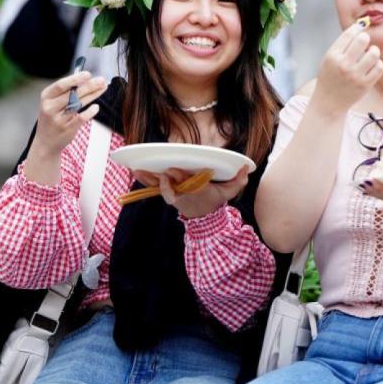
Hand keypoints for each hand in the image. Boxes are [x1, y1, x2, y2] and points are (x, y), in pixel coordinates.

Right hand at [29, 71, 107, 158]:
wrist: (45, 142)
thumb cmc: (52, 118)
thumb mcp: (52, 103)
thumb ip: (66, 92)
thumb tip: (85, 79)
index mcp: (46, 97)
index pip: (60, 85)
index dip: (75, 79)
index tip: (88, 74)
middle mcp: (50, 107)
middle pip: (72, 94)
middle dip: (89, 86)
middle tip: (101, 80)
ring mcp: (58, 119)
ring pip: (78, 104)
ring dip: (93, 95)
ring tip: (102, 88)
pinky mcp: (67, 129)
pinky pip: (81, 118)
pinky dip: (90, 111)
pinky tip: (96, 107)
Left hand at [134, 165, 249, 218]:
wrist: (203, 216)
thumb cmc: (215, 199)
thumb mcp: (229, 192)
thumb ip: (239, 180)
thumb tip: (246, 167)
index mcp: (200, 191)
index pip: (191, 186)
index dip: (182, 180)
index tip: (175, 172)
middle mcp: (185, 193)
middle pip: (174, 186)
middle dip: (168, 180)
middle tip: (164, 172)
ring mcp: (174, 194)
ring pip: (160, 187)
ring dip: (149, 179)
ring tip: (138, 169)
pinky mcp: (167, 193)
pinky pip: (153, 187)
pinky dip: (145, 180)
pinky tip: (136, 169)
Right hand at [313, 22, 382, 113]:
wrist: (329, 103)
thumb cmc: (330, 77)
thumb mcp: (328, 59)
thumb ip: (342, 45)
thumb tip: (360, 26)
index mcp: (332, 56)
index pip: (348, 34)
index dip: (357, 28)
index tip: (359, 29)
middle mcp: (343, 65)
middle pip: (363, 40)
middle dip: (365, 39)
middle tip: (364, 43)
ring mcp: (355, 76)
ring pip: (374, 53)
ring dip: (374, 51)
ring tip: (370, 55)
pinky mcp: (365, 85)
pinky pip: (379, 67)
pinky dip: (378, 64)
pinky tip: (372, 66)